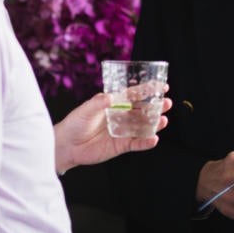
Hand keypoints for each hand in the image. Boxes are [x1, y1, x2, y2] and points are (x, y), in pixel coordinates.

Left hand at [54, 91, 171, 173]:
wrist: (66, 145)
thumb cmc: (75, 123)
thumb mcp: (86, 109)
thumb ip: (98, 102)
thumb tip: (110, 97)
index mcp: (115, 104)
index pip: (135, 95)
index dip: (148, 90)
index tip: (162, 86)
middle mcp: (121, 117)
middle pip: (143, 111)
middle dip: (156, 107)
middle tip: (167, 103)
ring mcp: (122, 131)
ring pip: (142, 127)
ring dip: (154, 124)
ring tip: (163, 120)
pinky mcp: (120, 146)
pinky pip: (136, 144)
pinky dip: (145, 142)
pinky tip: (153, 139)